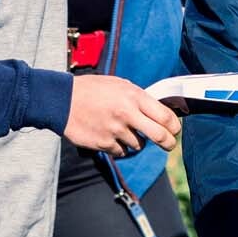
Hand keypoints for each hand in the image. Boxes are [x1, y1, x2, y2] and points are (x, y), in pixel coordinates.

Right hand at [64, 75, 181, 155]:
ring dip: (136, 141)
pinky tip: (109, 135)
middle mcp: (127, 114)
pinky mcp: (104, 144)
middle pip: (160, 136)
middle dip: (168, 143)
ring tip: (122, 129)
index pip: (165, 116)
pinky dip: (119, 146)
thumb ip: (139, 98)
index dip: (174, 126)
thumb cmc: (93, 90)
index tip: (175, 130)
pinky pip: (121, 151)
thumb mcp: (119, 85)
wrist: (62, 100)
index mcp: (133, 96)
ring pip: (138, 145)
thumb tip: (159, 111)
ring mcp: (115, 130)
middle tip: (169, 144)